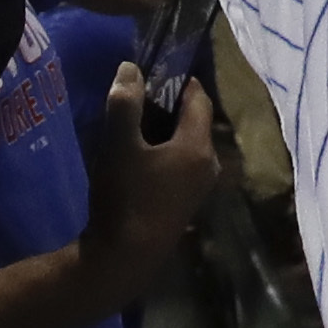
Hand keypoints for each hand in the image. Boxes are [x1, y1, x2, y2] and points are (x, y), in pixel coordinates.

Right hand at [82, 63, 221, 282]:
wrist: (124, 260)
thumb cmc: (125, 198)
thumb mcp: (119, 146)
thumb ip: (125, 104)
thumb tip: (130, 67)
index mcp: (198, 146)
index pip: (198, 99)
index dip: (178, 82)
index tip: (153, 72)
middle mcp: (208, 165)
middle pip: (193, 122)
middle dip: (167, 107)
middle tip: (136, 99)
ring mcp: (199, 188)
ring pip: (186, 146)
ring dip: (164, 133)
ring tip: (132, 127)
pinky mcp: (186, 204)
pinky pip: (180, 166)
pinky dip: (164, 154)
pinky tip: (137, 160)